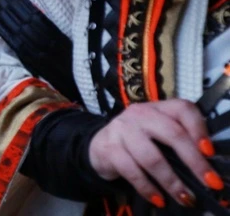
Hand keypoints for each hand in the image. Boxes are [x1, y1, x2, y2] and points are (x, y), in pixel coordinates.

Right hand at [89, 99, 218, 206]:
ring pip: (152, 157)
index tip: (210, 153)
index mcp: (157, 109)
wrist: (99, 146)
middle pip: (172, 133)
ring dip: (171, 181)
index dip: (199, 129)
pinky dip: (147, 188)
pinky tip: (158, 199)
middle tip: (208, 182)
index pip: (182, 109)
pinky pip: (132, 171)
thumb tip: (206, 166)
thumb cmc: (137, 141)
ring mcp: (121, 130)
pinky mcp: (108, 148)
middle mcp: (139, 114)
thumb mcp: (157, 133)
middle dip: (194, 161)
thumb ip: (179, 139)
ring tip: (185, 198)